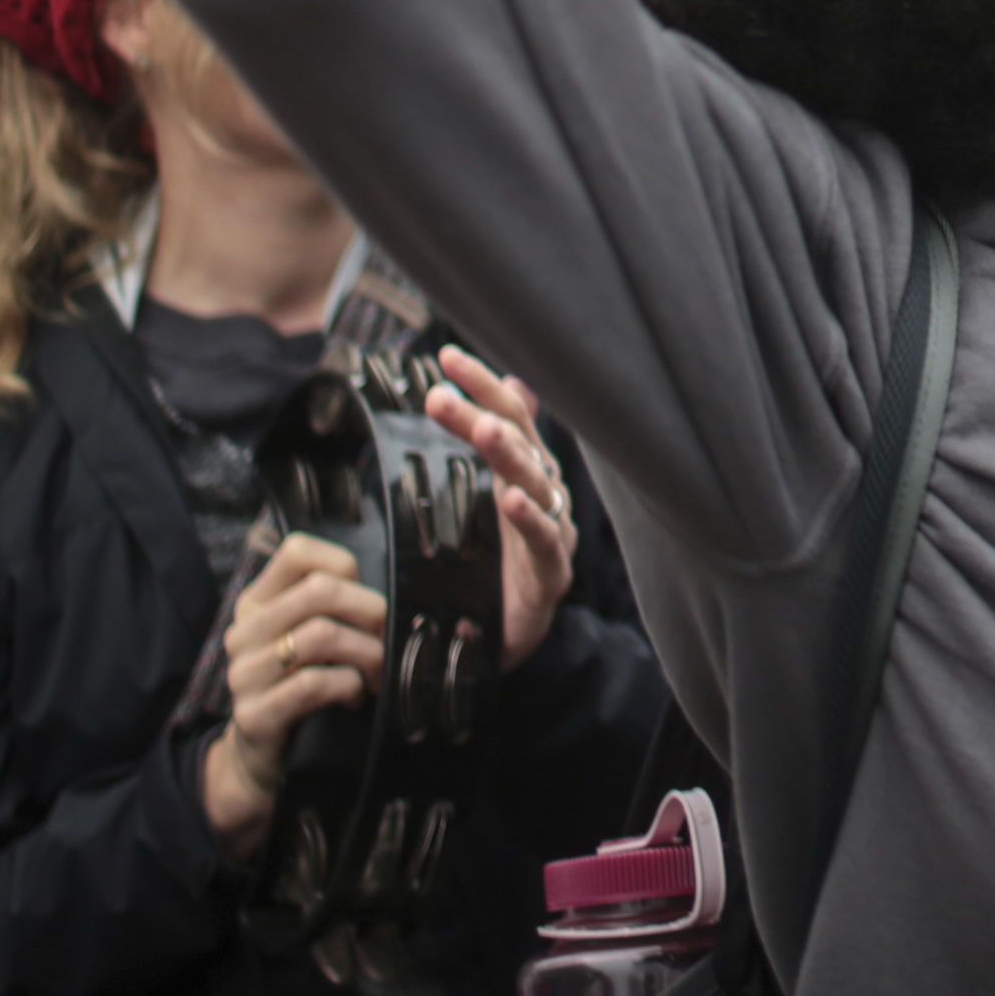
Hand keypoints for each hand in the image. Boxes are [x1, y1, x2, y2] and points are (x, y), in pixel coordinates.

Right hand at [199, 533, 383, 858]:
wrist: (264, 757)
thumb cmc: (301, 685)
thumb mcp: (310, 637)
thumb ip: (333, 606)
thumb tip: (395, 585)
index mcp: (257, 602)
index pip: (297, 551)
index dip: (344, 564)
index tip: (366, 595)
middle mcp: (244, 632)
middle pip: (319, 590)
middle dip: (370, 611)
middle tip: (388, 637)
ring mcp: (244, 674)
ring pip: (320, 635)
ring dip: (365, 653)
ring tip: (376, 672)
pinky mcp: (254, 715)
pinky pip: (312, 684)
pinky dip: (347, 687)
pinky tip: (354, 697)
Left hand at [425, 346, 575, 670]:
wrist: (505, 637)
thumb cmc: (499, 563)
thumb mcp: (494, 496)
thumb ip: (500, 443)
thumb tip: (514, 382)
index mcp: (528, 472)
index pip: (509, 417)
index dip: (481, 385)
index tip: (445, 358)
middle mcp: (546, 493)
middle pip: (518, 443)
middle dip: (482, 413)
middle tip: (441, 395)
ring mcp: (553, 532)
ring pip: (535, 484)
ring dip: (509, 455)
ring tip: (484, 430)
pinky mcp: (551, 576)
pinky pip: (545, 542)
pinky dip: (531, 519)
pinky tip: (513, 500)